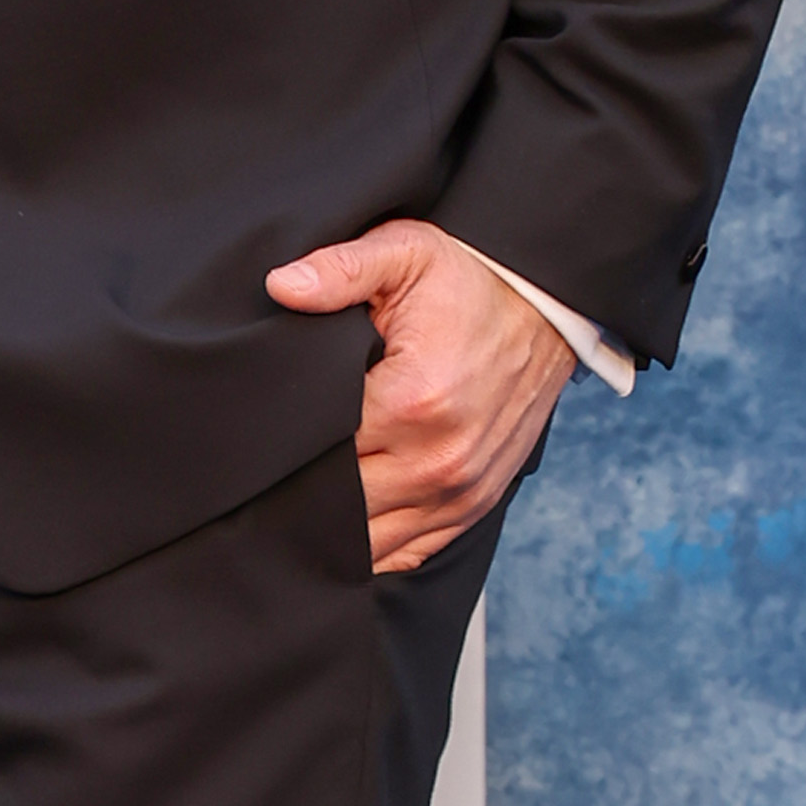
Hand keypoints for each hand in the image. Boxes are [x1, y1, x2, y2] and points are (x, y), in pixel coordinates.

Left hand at [262, 221, 570, 575]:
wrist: (546, 309)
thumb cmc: (469, 283)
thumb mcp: (405, 254)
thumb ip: (341, 269)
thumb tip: (281, 287)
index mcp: (412, 402)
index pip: (317, 448)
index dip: (281, 442)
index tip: (260, 430)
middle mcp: (438, 460)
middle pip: (336, 503)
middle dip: (298, 486)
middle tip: (262, 468)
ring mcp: (459, 491)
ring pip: (366, 541)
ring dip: (330, 525)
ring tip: (296, 495)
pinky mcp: (472, 505)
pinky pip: (406, 551)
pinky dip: (371, 545)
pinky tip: (339, 526)